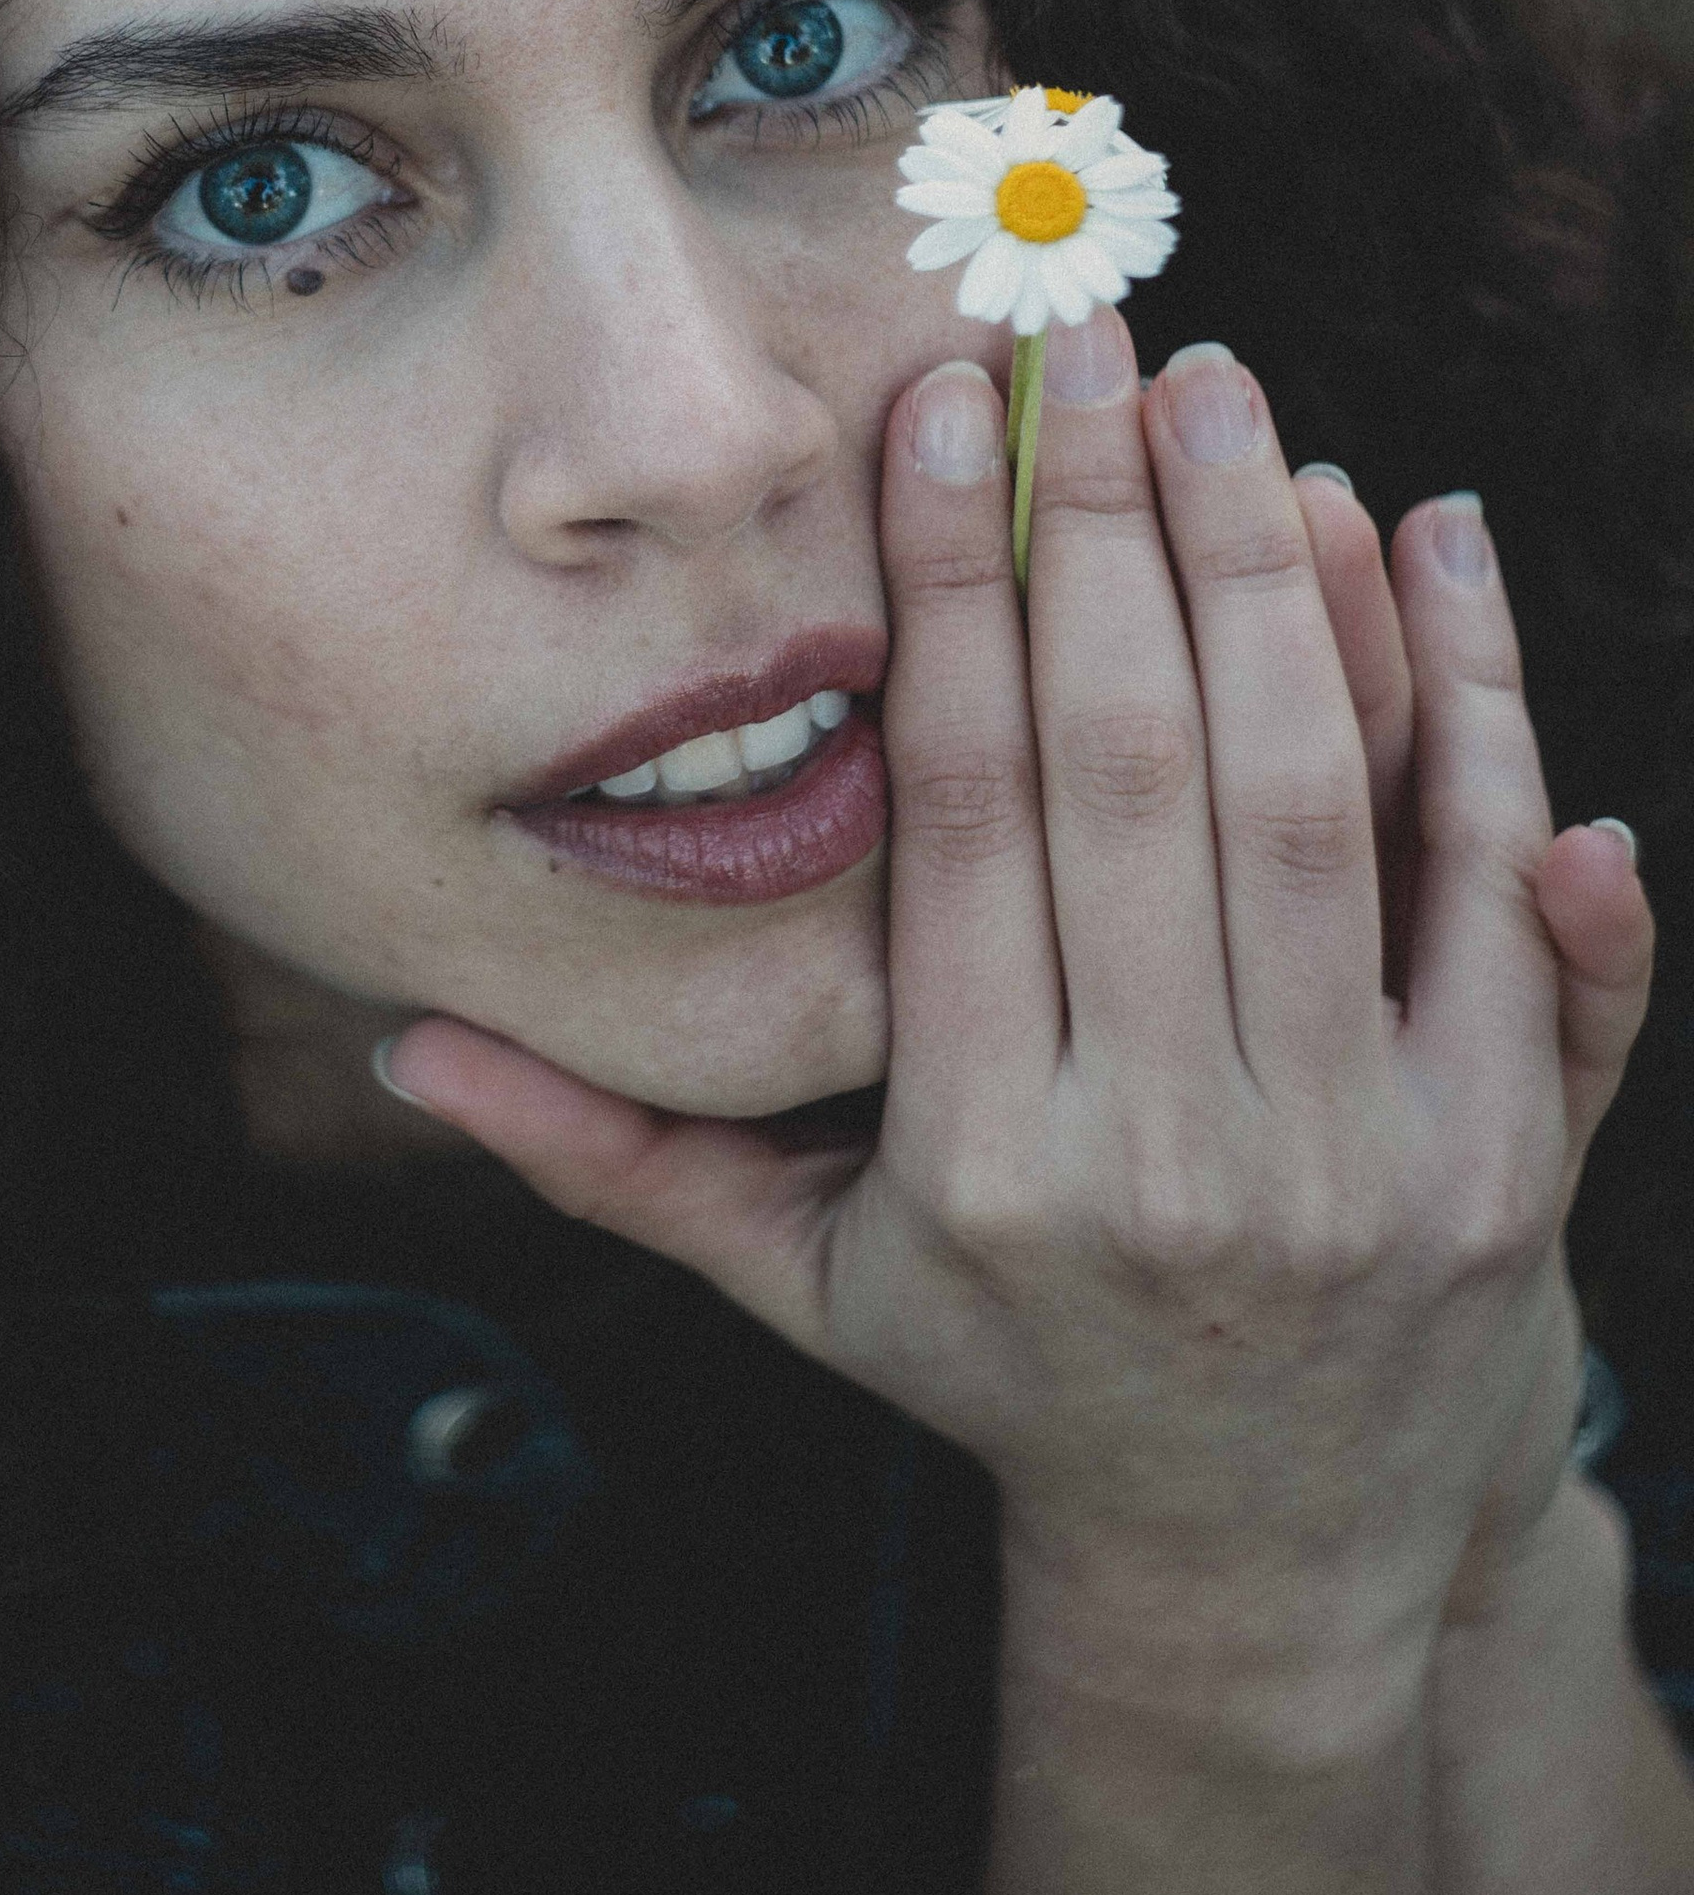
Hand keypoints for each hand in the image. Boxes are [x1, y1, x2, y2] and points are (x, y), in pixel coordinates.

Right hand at [382, 314, 1652, 1741]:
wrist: (1269, 1564)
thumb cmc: (1007, 1374)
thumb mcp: (800, 1282)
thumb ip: (611, 1152)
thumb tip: (396, 1037)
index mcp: (983, 1157)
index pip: (968, 808)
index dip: (953, 586)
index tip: (939, 408)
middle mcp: (1168, 1152)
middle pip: (1134, 766)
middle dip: (1105, 519)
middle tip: (1091, 331)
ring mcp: (1350, 1158)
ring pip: (1312, 796)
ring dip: (1270, 566)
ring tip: (1220, 386)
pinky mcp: (1498, 1162)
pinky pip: (1487, 887)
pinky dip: (1482, 698)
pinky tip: (1429, 527)